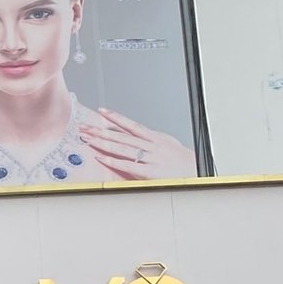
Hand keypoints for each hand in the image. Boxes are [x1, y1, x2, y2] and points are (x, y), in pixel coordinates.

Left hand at [78, 108, 196, 180]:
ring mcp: (150, 157)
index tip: (101, 112)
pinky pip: (127, 164)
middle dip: (101, 130)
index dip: (116, 117)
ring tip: (88, 138)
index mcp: (155, 138)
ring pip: (122, 147)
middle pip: (121, 135)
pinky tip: (100, 157)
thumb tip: (137, 133)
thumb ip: (151, 139)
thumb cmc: (183, 160)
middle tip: (85, 126)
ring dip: (103, 143)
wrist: (197, 171)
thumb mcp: (168, 143)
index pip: (131, 125)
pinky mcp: (149, 171)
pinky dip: (112, 160)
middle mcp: (151, 145)